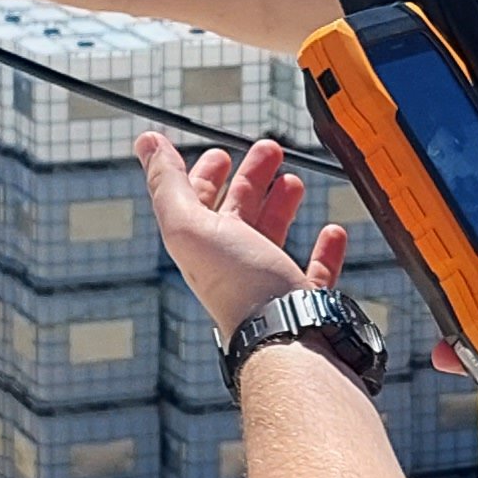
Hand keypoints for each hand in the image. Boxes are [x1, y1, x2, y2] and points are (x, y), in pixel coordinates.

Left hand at [138, 131, 344, 335]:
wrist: (286, 335)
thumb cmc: (239, 284)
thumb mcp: (191, 226)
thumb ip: (167, 184)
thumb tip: (146, 141)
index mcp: (203, 247)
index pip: (197, 202)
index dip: (205, 174)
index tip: (221, 152)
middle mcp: (233, 265)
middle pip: (238, 213)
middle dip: (251, 178)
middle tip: (270, 150)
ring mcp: (269, 285)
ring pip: (273, 237)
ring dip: (281, 205)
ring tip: (295, 182)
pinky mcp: (304, 301)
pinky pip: (314, 272)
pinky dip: (324, 249)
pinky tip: (332, 231)